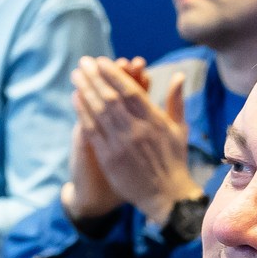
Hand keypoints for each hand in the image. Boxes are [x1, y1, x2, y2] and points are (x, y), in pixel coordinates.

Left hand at [72, 56, 202, 225]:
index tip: (101, 61)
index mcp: (154, 119)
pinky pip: (93, 130)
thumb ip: (176, 101)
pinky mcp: (110, 157)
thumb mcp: (180, 129)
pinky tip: (76, 98)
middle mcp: (136, 129)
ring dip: (85, 90)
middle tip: (83, 62)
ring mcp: (121, 143)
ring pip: (99, 111)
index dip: (114, 73)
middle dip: (95, 77)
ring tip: (76, 75)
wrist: (167, 196)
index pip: (130, 90)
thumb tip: (178, 76)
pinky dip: (83, 112)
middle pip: (110, 96)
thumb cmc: (175, 161)